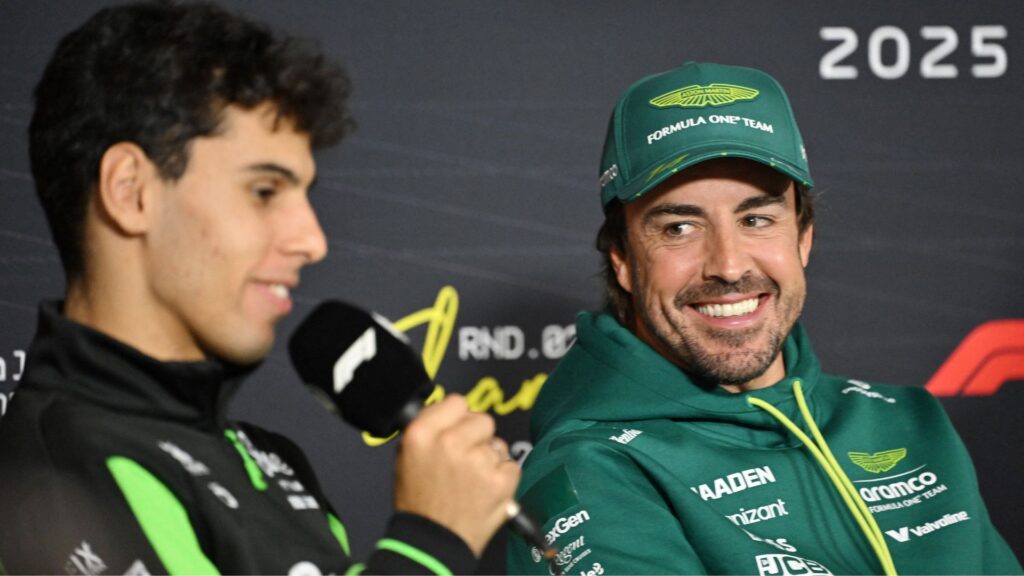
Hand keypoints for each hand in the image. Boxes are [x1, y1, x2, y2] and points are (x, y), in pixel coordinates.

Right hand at [393, 394, 520, 556]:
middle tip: (465, 460)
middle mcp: (450, 442)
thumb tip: (449, 413)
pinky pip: (511, 465)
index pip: (456, 402)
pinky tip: (485, 491)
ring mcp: (477, 461)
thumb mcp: (406, 458)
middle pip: (483, 420)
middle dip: (478, 437)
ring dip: (490, 460)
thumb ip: (429, 430)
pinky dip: (503, 478)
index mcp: (422, 434)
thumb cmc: (419, 503)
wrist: (432, 542)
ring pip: (498, 444)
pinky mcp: (500, 480)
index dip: (458, 417)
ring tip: (472, 482)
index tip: (457, 429)